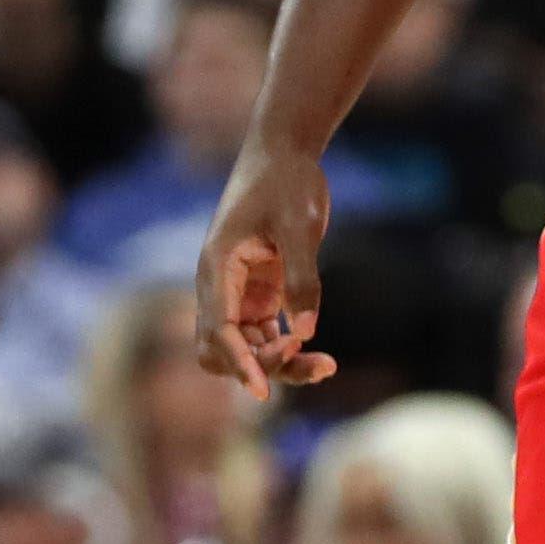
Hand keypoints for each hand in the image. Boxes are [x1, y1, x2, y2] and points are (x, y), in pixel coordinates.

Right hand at [195, 146, 335, 398]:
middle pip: (226, 349)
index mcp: (217, 268)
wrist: (286, 150)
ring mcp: (240, 292)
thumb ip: (302, 277)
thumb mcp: (300, 225)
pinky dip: (287, 348)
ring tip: (327, 366)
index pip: (218, 330)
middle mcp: (221, 286)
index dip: (238, 363)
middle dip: (261, 366)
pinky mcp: (262, 291)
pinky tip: (319, 355)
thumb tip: (305, 332)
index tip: (261, 392)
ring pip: (249, 347)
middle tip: (315, 363)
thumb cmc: (286, 180)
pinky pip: (267, 334)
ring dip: (279, 362)